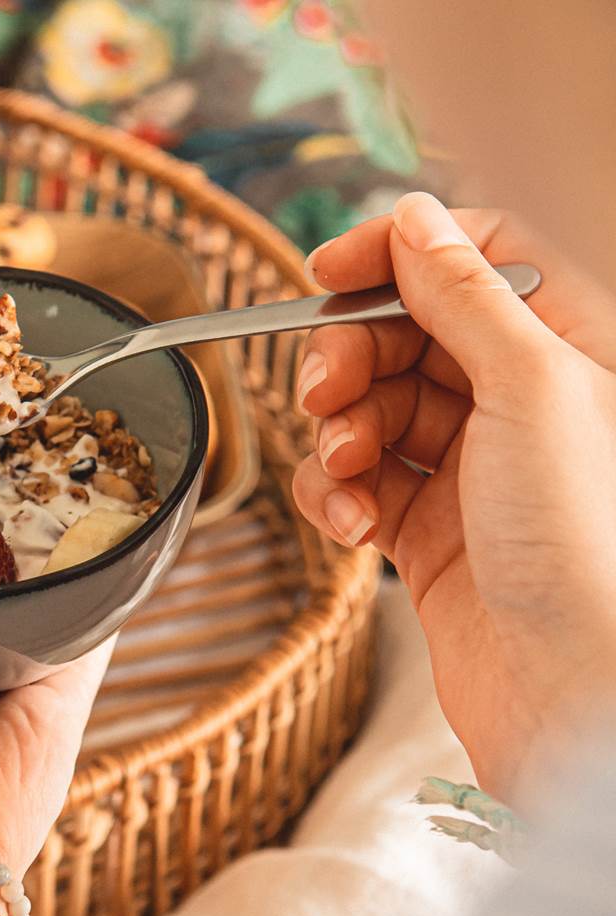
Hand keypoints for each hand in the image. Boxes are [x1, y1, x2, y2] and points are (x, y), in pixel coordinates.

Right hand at [295, 192, 615, 797]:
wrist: (578, 699)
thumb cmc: (591, 549)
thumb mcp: (533, 389)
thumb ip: (466, 294)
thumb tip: (414, 217)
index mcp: (572, 349)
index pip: (477, 260)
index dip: (399, 256)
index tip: (329, 271)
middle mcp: (523, 404)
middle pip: (408, 335)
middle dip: (352, 357)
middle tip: (327, 390)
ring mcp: (474, 471)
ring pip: (373, 411)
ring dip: (339, 435)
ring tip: (346, 471)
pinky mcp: (429, 533)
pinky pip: (358, 485)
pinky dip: (336, 496)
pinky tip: (347, 521)